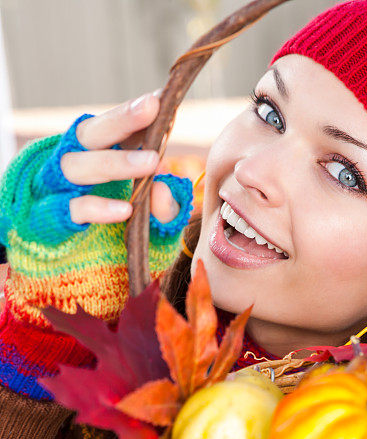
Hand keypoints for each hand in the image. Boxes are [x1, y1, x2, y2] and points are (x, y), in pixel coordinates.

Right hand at [61, 93, 178, 226]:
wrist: (71, 260)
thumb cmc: (117, 228)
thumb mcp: (151, 219)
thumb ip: (164, 207)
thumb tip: (163, 189)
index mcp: (98, 154)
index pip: (116, 127)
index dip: (136, 113)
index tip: (159, 99)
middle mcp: (75, 162)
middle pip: (90, 132)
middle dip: (120, 119)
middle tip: (151, 107)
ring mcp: (59, 187)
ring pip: (77, 165)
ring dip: (114, 162)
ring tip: (152, 161)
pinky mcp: (52, 217)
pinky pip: (73, 208)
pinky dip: (98, 207)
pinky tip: (127, 209)